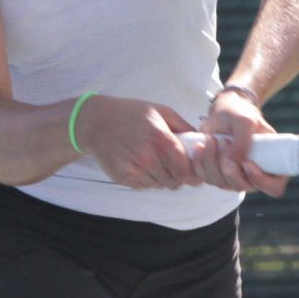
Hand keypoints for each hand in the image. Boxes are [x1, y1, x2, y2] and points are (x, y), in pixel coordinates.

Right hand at [77, 96, 206, 189]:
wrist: (96, 122)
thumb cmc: (131, 114)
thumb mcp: (160, 111)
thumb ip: (184, 127)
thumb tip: (202, 142)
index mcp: (160, 139)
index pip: (184, 170)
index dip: (192, 175)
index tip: (194, 173)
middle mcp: (147, 157)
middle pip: (174, 182)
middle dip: (178, 177)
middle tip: (175, 168)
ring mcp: (133, 169)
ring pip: (159, 186)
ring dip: (162, 178)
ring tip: (156, 163)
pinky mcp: (122, 177)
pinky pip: (144, 186)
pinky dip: (147, 179)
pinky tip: (141, 165)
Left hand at [189, 87, 288, 196]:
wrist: (224, 112)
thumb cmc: (241, 114)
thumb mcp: (245, 121)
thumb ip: (243, 140)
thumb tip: (234, 162)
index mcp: (272, 164)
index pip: (273, 187)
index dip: (261, 180)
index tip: (247, 163)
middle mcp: (254, 176)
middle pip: (241, 186)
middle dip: (229, 167)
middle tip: (224, 142)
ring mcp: (234, 177)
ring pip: (221, 183)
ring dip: (213, 161)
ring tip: (212, 139)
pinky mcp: (216, 174)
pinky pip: (205, 177)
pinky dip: (200, 162)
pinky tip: (201, 146)